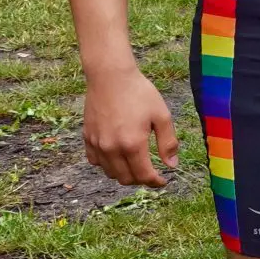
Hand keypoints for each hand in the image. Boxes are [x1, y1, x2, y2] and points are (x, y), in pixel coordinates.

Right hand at [82, 65, 180, 185]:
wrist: (110, 76)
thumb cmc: (139, 93)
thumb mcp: (161, 115)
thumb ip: (168, 143)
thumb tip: (172, 165)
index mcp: (133, 144)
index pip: (144, 176)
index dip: (155, 182)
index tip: (162, 181)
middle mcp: (112, 148)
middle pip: (126, 179)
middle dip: (140, 180)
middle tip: (150, 172)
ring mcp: (97, 144)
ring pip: (110, 173)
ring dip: (124, 174)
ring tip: (135, 164)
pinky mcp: (87, 137)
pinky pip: (95, 161)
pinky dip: (107, 164)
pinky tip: (116, 156)